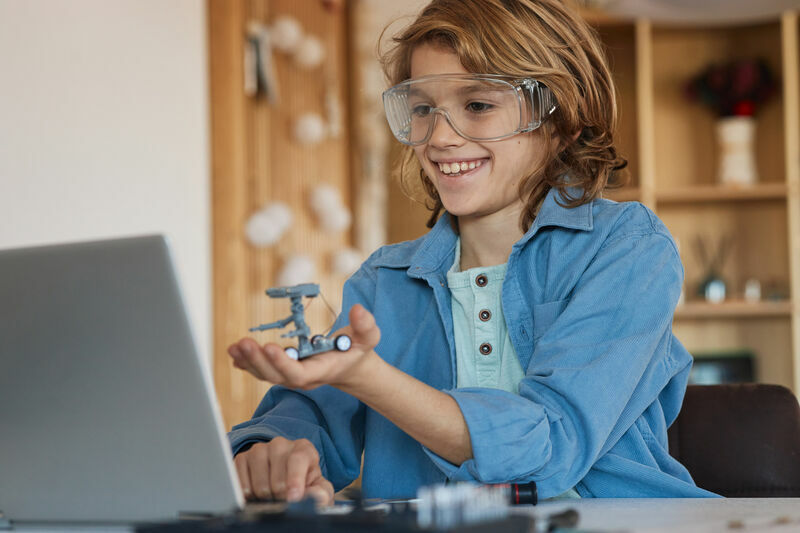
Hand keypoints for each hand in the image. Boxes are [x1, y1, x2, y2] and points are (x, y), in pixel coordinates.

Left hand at [228, 304, 380, 391]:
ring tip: (234, 346)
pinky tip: (234, 354)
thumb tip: (357, 310)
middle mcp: (303, 378)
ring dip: (249, 361)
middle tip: (243, 343)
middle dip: (258, 361)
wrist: (351, 367)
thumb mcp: (368, 338)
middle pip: (276, 376)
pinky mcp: (284, 371)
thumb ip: (366, 325)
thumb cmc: (358, 350)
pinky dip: (247, 363)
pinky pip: (263, 371)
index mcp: (321, 371)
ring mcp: (291, 376)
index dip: (283, 363)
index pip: (298, 374)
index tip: (270, 346)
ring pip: (266, 374)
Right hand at [234, 438, 333, 503]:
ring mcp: (259, 449)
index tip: (293, 498)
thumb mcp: (319, 490)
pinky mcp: (242, 458)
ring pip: (258, 478)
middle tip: (283, 499)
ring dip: (264, 495)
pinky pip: (240, 478)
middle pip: (277, 473)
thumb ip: (321, 493)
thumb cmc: (305, 487)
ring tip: (271, 497)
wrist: (286, 486)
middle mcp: (281, 444)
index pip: (298, 459)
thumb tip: (318, 497)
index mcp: (303, 449)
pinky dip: (246, 493)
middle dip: (280, 493)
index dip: (295, 480)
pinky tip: (255, 495)